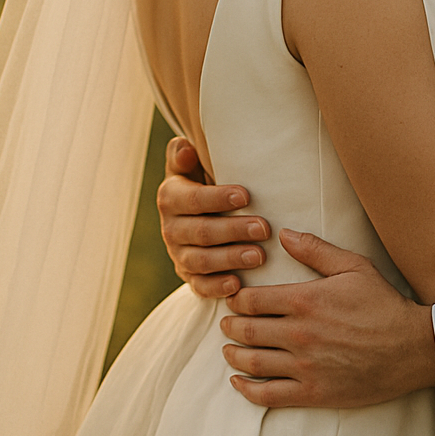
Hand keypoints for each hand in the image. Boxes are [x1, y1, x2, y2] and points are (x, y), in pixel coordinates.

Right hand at [157, 137, 270, 296]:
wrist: (198, 212)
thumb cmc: (204, 182)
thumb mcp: (191, 167)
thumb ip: (184, 155)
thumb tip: (185, 147)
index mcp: (170, 197)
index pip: (193, 199)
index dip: (218, 198)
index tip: (246, 196)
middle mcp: (170, 228)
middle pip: (200, 232)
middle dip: (233, 230)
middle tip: (264, 228)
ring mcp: (179, 255)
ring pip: (202, 261)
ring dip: (231, 259)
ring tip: (260, 256)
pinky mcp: (189, 277)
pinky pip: (200, 286)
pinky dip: (217, 287)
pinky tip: (238, 285)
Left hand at [220, 229, 434, 407]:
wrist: (413, 348)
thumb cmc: (384, 305)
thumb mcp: (354, 267)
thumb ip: (316, 250)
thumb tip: (284, 234)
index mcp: (306, 300)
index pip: (252, 300)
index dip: (236, 298)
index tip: (234, 297)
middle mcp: (299, 334)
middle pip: (246, 330)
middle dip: (230, 324)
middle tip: (228, 322)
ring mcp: (305, 366)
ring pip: (251, 361)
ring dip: (232, 354)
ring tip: (228, 349)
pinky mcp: (313, 392)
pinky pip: (267, 395)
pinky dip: (245, 389)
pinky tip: (238, 381)